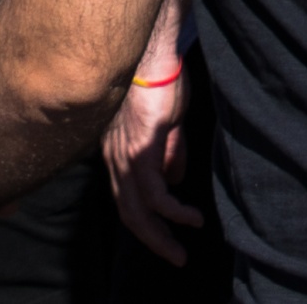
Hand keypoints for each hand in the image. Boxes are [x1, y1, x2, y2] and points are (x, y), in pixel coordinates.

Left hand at [102, 67, 208, 260]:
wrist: (154, 52)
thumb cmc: (162, 78)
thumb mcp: (166, 122)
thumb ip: (168, 151)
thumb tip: (174, 180)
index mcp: (116, 151)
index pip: (124, 197)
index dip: (144, 220)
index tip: (165, 236)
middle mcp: (114, 157)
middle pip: (128, 212)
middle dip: (152, 240)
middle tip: (175, 256)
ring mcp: (125, 155)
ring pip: (137, 210)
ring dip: (161, 235)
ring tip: (181, 249)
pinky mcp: (141, 149)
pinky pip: (155, 194)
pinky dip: (174, 213)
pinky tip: (192, 218)